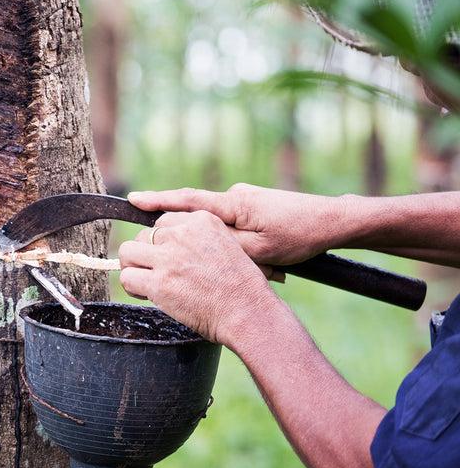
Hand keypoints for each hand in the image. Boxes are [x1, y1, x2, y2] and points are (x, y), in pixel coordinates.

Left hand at [118, 210, 281, 345]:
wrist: (249, 313)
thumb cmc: (241, 287)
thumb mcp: (227, 245)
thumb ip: (198, 239)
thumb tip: (167, 243)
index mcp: (202, 220)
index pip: (163, 222)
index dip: (162, 243)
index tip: (170, 259)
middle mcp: (183, 234)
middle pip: (143, 235)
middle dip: (147, 255)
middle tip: (158, 274)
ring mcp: (169, 258)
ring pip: (128, 252)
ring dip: (134, 267)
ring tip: (146, 282)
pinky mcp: (159, 282)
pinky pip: (127, 277)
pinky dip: (132, 287)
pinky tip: (146, 295)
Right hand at [128, 184, 341, 265]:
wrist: (335, 222)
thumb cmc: (298, 237)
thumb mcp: (257, 249)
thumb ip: (223, 244)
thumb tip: (194, 243)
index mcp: (232, 204)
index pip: (185, 200)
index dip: (156, 201)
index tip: (131, 199)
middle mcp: (235, 197)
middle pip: (202, 219)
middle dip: (200, 244)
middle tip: (205, 263)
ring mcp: (247, 201)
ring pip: (223, 229)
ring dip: (234, 251)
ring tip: (260, 271)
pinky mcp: (259, 208)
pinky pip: (239, 229)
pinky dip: (244, 247)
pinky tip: (267, 265)